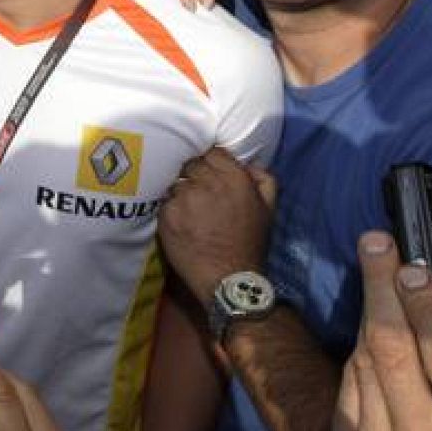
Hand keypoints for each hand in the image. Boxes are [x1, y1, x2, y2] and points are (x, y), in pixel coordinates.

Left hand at [157, 148, 275, 304]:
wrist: (229, 277)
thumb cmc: (249, 243)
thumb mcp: (268, 209)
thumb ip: (263, 180)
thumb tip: (249, 163)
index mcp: (235, 178)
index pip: (213, 153)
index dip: (210, 163)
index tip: (209, 175)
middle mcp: (209, 182)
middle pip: (191, 164)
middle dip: (193, 176)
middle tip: (197, 193)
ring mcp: (186, 197)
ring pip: (176, 181)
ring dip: (180, 191)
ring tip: (188, 209)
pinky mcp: (168, 213)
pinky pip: (164, 200)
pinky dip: (170, 207)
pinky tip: (179, 220)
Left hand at [331, 231, 431, 430]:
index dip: (430, 313)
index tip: (415, 269)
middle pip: (391, 350)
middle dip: (381, 286)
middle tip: (377, 243)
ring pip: (365, 356)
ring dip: (372, 308)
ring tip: (382, 275)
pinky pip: (351, 375)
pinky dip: (363, 345)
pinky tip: (376, 326)